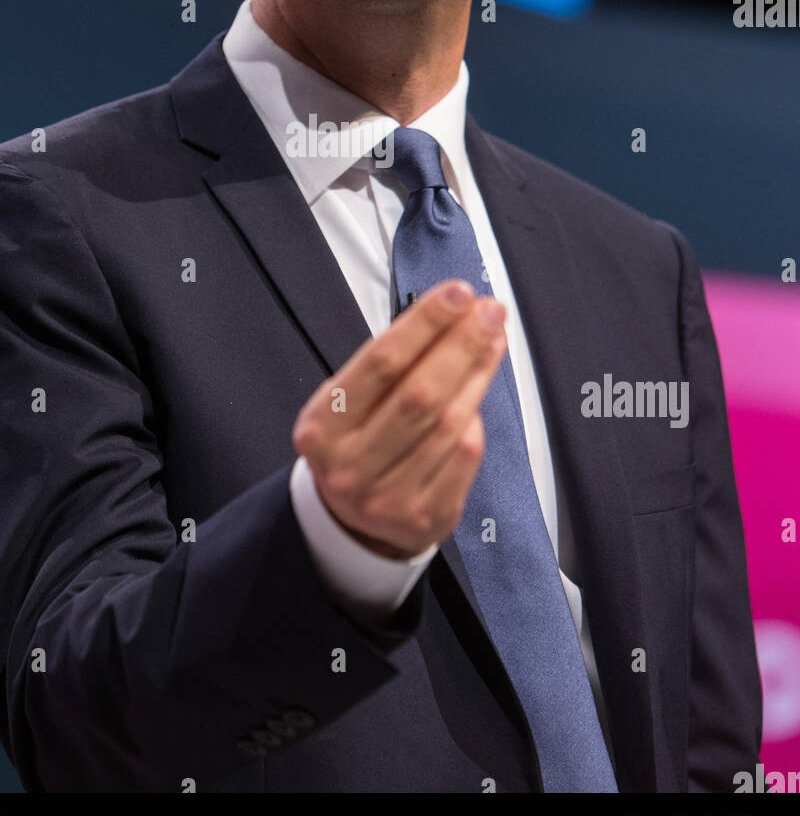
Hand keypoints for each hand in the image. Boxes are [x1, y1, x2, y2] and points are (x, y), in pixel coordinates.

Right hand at [291, 281, 506, 558]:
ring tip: (493, 339)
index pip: (381, 363)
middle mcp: (349, 465)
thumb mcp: (351, 400)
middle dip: (461, 345)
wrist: (351, 521)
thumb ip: (394, 362)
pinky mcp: (425, 517)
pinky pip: (464, 456)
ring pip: (448, 424)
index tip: (458, 293)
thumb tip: (457, 312)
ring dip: (478, 374)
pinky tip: (477, 391)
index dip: (424, 324)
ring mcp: (388, 497)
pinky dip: (476, 419)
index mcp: (323, 427)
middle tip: (490, 311)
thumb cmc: (357, 440)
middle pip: (419, 394)